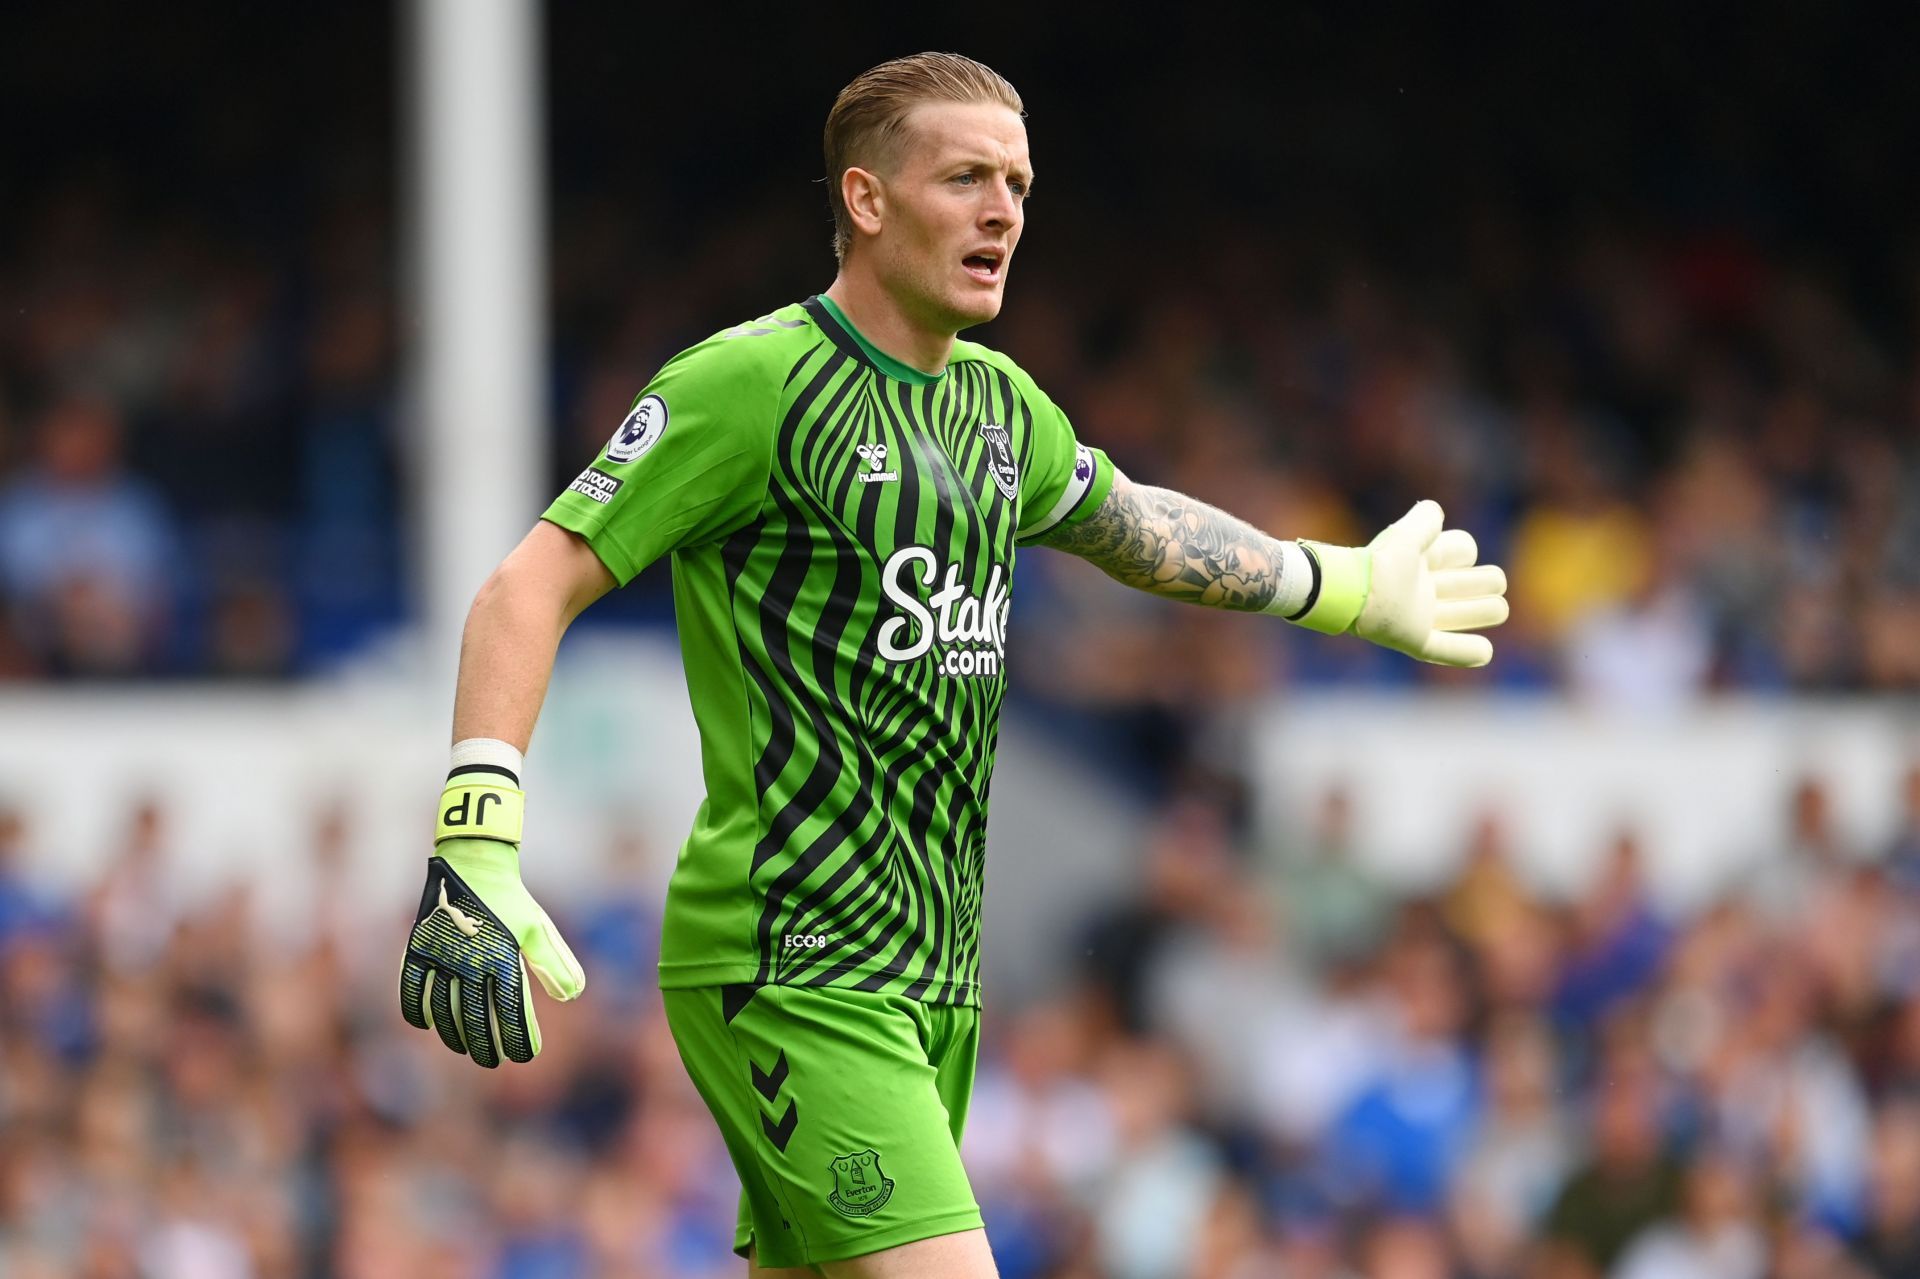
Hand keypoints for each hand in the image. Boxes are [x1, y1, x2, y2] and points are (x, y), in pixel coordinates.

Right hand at [400, 838, 584, 1067]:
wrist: (475, 863)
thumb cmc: (512, 900)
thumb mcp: (539, 929)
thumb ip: (555, 963)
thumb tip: (572, 996)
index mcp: (503, 958)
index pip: (512, 1011)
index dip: (519, 1037)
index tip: (526, 1055)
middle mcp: (470, 961)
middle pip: (476, 1017)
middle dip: (487, 1045)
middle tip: (494, 1061)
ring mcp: (442, 955)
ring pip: (444, 1009)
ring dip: (454, 1034)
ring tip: (466, 1048)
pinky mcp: (419, 946)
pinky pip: (412, 986)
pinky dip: (416, 1008)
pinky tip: (427, 1024)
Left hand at [1298, 500, 1508, 666]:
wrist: (1352, 594)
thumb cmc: (1380, 562)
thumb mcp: (1406, 535)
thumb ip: (1425, 519)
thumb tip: (1436, 514)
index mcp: (1423, 560)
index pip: (1462, 551)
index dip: (1464, 551)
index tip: (1452, 553)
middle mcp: (1424, 588)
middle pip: (1469, 583)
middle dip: (1485, 582)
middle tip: (1493, 583)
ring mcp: (1420, 615)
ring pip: (1464, 614)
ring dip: (1484, 610)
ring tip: (1497, 608)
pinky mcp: (1414, 640)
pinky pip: (1445, 650)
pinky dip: (1467, 652)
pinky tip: (1485, 652)